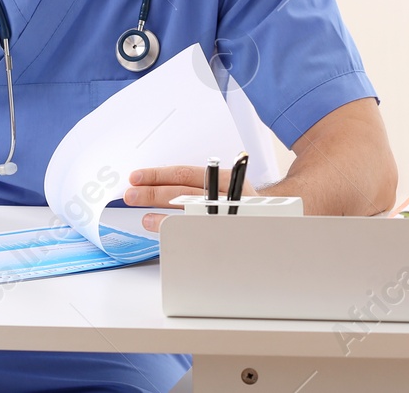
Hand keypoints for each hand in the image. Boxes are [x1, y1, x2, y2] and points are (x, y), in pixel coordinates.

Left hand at [124, 165, 257, 231]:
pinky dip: (180, 234)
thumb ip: (199, 185)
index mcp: (224, 177)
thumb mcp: (226, 188)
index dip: (158, 175)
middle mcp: (228, 194)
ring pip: (191, 213)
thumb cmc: (243, 205)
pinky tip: (166, 234)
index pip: (184, 173)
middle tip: (131, 195)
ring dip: (163, 216)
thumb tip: (159, 186)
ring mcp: (230, 216)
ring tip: (143, 218)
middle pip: (183, 191)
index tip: (136, 177)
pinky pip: (200, 234)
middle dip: (153, 193)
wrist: (277, 222)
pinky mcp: (230, 234)